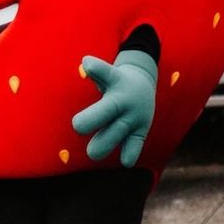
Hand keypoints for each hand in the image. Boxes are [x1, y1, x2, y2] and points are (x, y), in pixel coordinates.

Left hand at [71, 50, 157, 166]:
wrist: (144, 86)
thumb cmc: (115, 82)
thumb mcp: (107, 74)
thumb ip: (97, 72)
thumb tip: (86, 64)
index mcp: (115, 82)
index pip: (104, 72)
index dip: (96, 68)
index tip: (87, 62)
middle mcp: (124, 100)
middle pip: (104, 111)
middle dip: (87, 121)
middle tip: (79, 125)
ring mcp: (134, 116)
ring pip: (115, 134)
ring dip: (101, 146)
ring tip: (93, 152)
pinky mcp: (141, 131)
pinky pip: (134, 146)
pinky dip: (130, 154)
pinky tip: (125, 161)